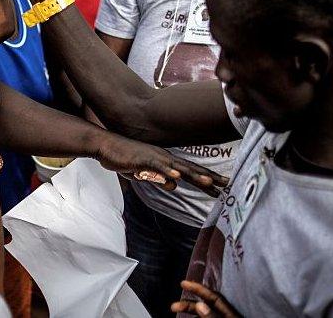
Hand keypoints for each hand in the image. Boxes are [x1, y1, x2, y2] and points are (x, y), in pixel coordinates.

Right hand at [95, 134, 228, 196]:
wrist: (106, 145)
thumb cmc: (124, 158)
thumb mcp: (144, 173)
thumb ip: (160, 179)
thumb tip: (174, 186)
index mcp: (166, 162)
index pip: (190, 172)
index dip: (207, 178)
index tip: (222, 186)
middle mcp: (164, 158)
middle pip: (191, 169)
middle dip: (209, 178)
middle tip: (227, 185)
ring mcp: (154, 157)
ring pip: (178, 167)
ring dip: (194, 175)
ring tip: (209, 183)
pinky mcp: (141, 159)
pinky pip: (156, 166)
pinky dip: (167, 171)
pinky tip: (176, 177)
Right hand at [171, 281, 240, 316]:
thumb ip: (213, 316)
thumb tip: (200, 305)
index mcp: (231, 312)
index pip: (212, 296)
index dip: (197, 288)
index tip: (183, 283)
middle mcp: (226, 314)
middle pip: (205, 306)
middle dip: (188, 305)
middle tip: (173, 306)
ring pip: (205, 315)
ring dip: (191, 314)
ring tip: (178, 315)